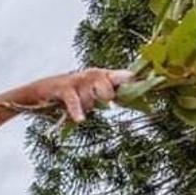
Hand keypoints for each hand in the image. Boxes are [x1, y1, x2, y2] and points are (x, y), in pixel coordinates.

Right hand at [20, 68, 135, 122]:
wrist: (40, 92)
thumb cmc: (71, 96)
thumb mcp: (93, 96)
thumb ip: (114, 97)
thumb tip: (143, 105)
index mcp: (102, 75)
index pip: (124, 76)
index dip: (136, 81)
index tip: (155, 81)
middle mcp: (92, 74)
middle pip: (108, 89)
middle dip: (105, 97)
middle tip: (97, 100)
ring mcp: (77, 80)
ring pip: (91, 99)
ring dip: (84, 108)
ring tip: (76, 108)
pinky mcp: (63, 88)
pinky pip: (74, 101)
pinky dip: (77, 111)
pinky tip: (81, 120)